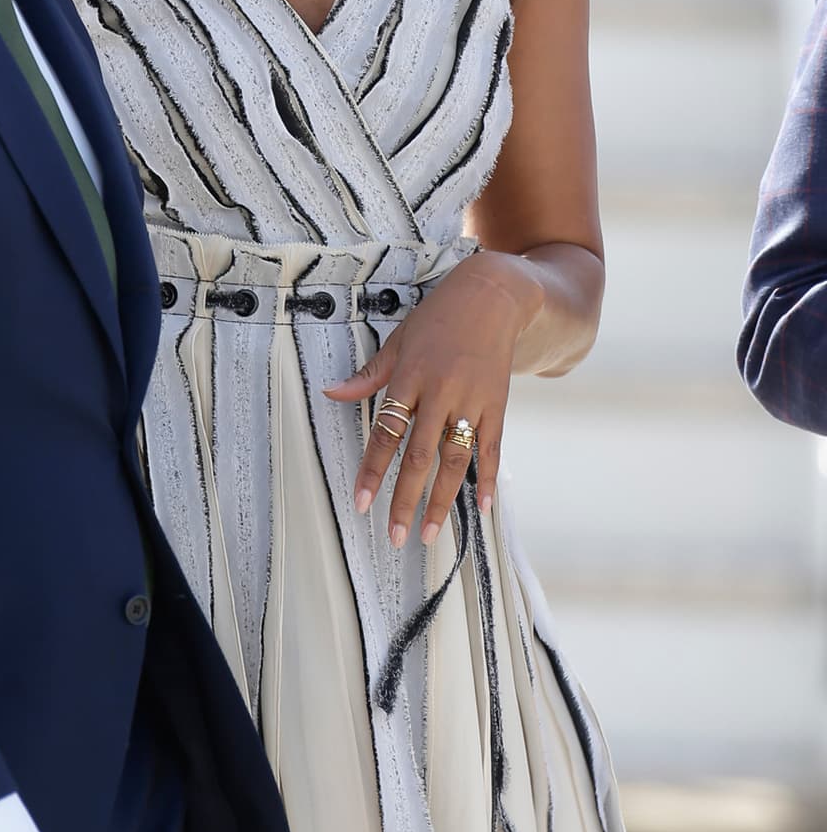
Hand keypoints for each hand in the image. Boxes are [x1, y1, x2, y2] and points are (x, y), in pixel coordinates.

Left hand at [324, 252, 542, 546]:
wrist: (493, 296)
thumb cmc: (439, 317)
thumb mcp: (400, 339)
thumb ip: (370, 374)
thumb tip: (332, 393)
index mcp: (411, 376)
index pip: (387, 431)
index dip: (373, 469)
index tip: (362, 501)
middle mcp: (442, 392)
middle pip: (420, 454)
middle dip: (405, 498)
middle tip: (395, 535)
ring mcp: (473, 401)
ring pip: (456, 458)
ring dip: (442, 499)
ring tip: (428, 532)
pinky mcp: (497, 405)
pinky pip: (492, 448)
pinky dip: (487, 478)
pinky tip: (482, 507)